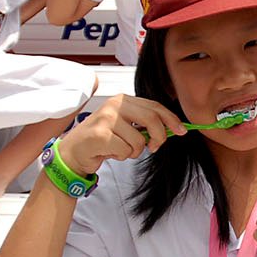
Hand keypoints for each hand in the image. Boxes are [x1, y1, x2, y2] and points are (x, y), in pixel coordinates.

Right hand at [57, 94, 187, 174]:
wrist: (74, 152)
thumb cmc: (103, 139)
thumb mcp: (126, 126)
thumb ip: (145, 124)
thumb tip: (173, 128)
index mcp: (123, 100)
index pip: (155, 106)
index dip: (171, 119)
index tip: (182, 130)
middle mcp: (115, 105)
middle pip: (152, 119)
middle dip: (159, 137)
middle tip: (153, 148)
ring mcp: (106, 119)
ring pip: (139, 140)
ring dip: (134, 151)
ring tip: (120, 149)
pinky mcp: (100, 135)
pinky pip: (126, 151)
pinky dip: (122, 156)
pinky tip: (110, 152)